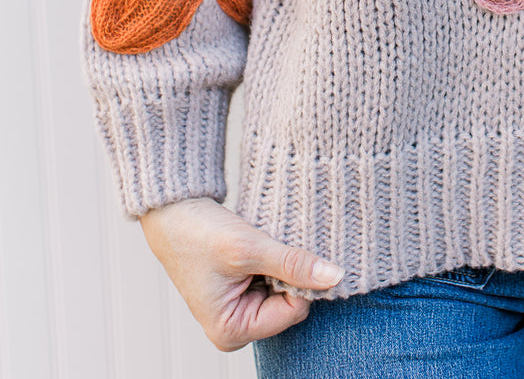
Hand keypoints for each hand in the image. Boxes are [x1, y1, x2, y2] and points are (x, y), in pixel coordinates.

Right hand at [138, 196, 344, 350]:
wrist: (172, 210)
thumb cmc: (198, 233)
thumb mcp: (249, 248)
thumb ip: (293, 264)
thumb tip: (334, 277)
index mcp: (233, 331)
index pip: (295, 310)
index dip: (297, 280)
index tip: (282, 251)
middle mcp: (237, 327)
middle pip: (291, 302)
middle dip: (288, 272)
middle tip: (268, 246)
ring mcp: (240, 309)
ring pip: (285, 287)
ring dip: (280, 263)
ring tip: (259, 243)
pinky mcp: (243, 290)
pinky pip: (274, 278)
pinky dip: (273, 259)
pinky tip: (259, 244)